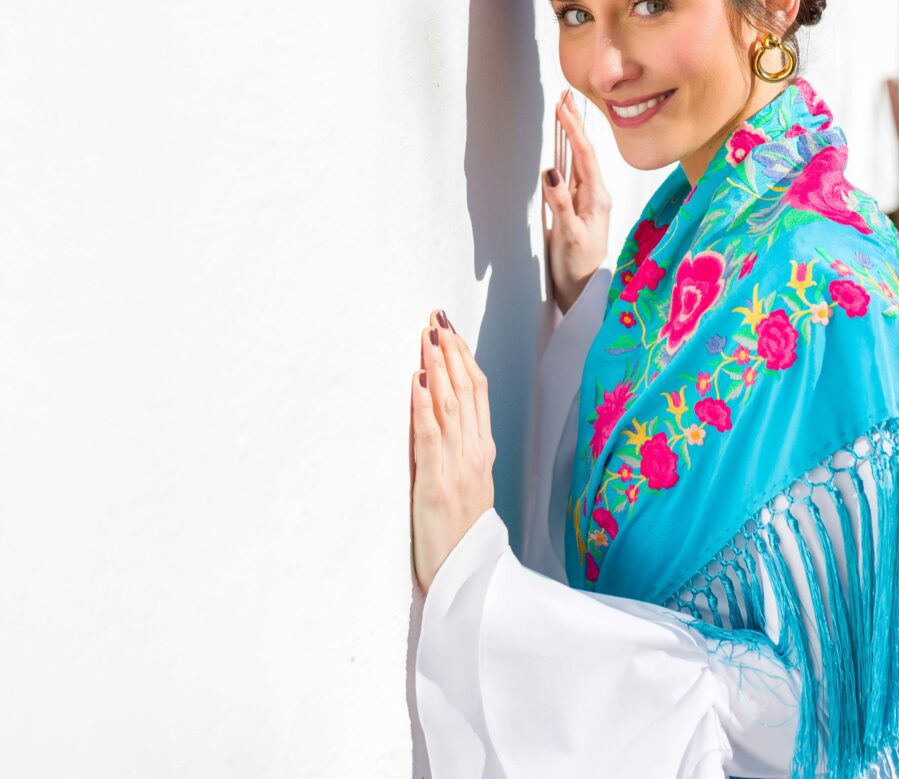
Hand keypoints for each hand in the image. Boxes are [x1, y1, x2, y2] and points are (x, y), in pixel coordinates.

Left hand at [409, 310, 495, 594]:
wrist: (468, 580)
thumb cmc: (463, 537)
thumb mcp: (469, 484)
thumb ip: (462, 449)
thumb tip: (443, 413)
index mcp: (482, 452)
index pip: (478, 392)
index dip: (465, 358)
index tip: (451, 329)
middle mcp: (474, 453)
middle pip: (466, 390)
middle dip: (451, 351)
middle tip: (437, 318)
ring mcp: (457, 466)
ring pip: (451, 405)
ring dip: (439, 367)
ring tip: (428, 336)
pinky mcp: (436, 484)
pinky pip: (430, 437)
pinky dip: (423, 406)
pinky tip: (416, 382)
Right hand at [541, 90, 611, 313]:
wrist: (583, 293)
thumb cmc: (578, 267)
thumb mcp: (568, 235)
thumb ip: (561, 204)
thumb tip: (551, 171)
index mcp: (596, 197)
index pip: (584, 155)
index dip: (573, 129)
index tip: (562, 106)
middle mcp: (594, 195)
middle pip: (583, 151)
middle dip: (574, 123)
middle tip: (565, 95)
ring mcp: (585, 201)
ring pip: (576, 159)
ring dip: (570, 135)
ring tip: (564, 112)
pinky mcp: (574, 208)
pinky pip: (570, 173)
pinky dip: (564, 154)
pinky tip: (560, 147)